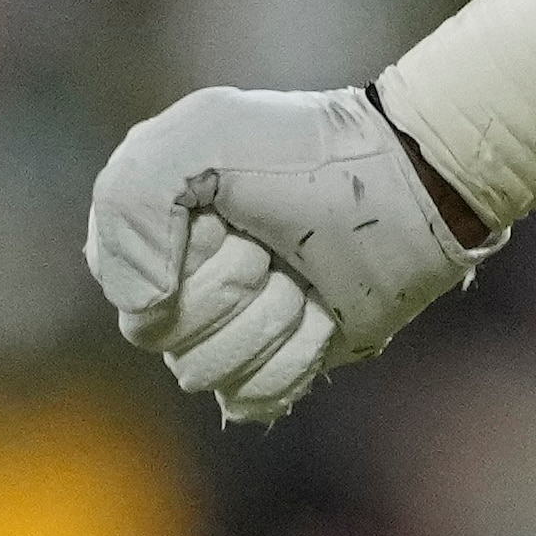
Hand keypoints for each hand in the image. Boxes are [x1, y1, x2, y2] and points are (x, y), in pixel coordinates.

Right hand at [84, 86, 490, 423]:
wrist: (407, 176)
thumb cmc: (306, 150)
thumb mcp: (199, 136)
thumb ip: (128, 206)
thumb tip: (142, 306)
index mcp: (146, 238)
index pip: (136, 297)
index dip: (191, 265)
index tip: (229, 218)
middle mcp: (176, 288)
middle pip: (168, 339)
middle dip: (234, 289)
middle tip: (275, 245)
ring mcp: (229, 327)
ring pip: (207, 373)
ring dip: (268, 321)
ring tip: (303, 277)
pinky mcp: (282, 357)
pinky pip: (253, 399)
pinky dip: (294, 358)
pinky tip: (322, 315)